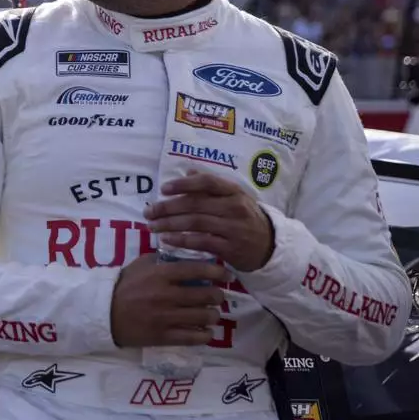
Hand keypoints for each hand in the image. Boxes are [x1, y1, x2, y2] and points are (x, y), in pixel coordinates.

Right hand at [110, 254, 228, 347]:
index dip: (217, 271)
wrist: (103, 313)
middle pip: (207, 295)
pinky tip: (206, 332)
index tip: (226, 274)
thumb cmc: (123, 286)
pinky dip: (205, 335)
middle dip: (218, 295)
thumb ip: (162, 260)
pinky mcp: (163, 336)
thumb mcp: (140, 265)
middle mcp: (166, 295)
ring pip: (204, 317)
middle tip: (217, 296)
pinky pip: (194, 337)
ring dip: (213, 315)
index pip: (197, 270)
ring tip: (212, 314)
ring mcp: (166, 317)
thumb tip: (185, 255)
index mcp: (160, 275)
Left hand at [144, 170, 274, 272]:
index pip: (208, 182)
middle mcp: (235, 208)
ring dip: (170, 224)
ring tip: (152, 226)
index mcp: (235, 191)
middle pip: (196, 204)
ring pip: (195, 223)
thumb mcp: (234, 197)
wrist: (269, 246)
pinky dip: (181, 240)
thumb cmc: (245, 218)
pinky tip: (166, 239)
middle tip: (149, 212)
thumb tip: (188, 171)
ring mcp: (233, 228)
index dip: (184, 184)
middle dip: (168, 208)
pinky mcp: (230, 248)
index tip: (163, 189)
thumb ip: (211, 185)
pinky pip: (201, 242)